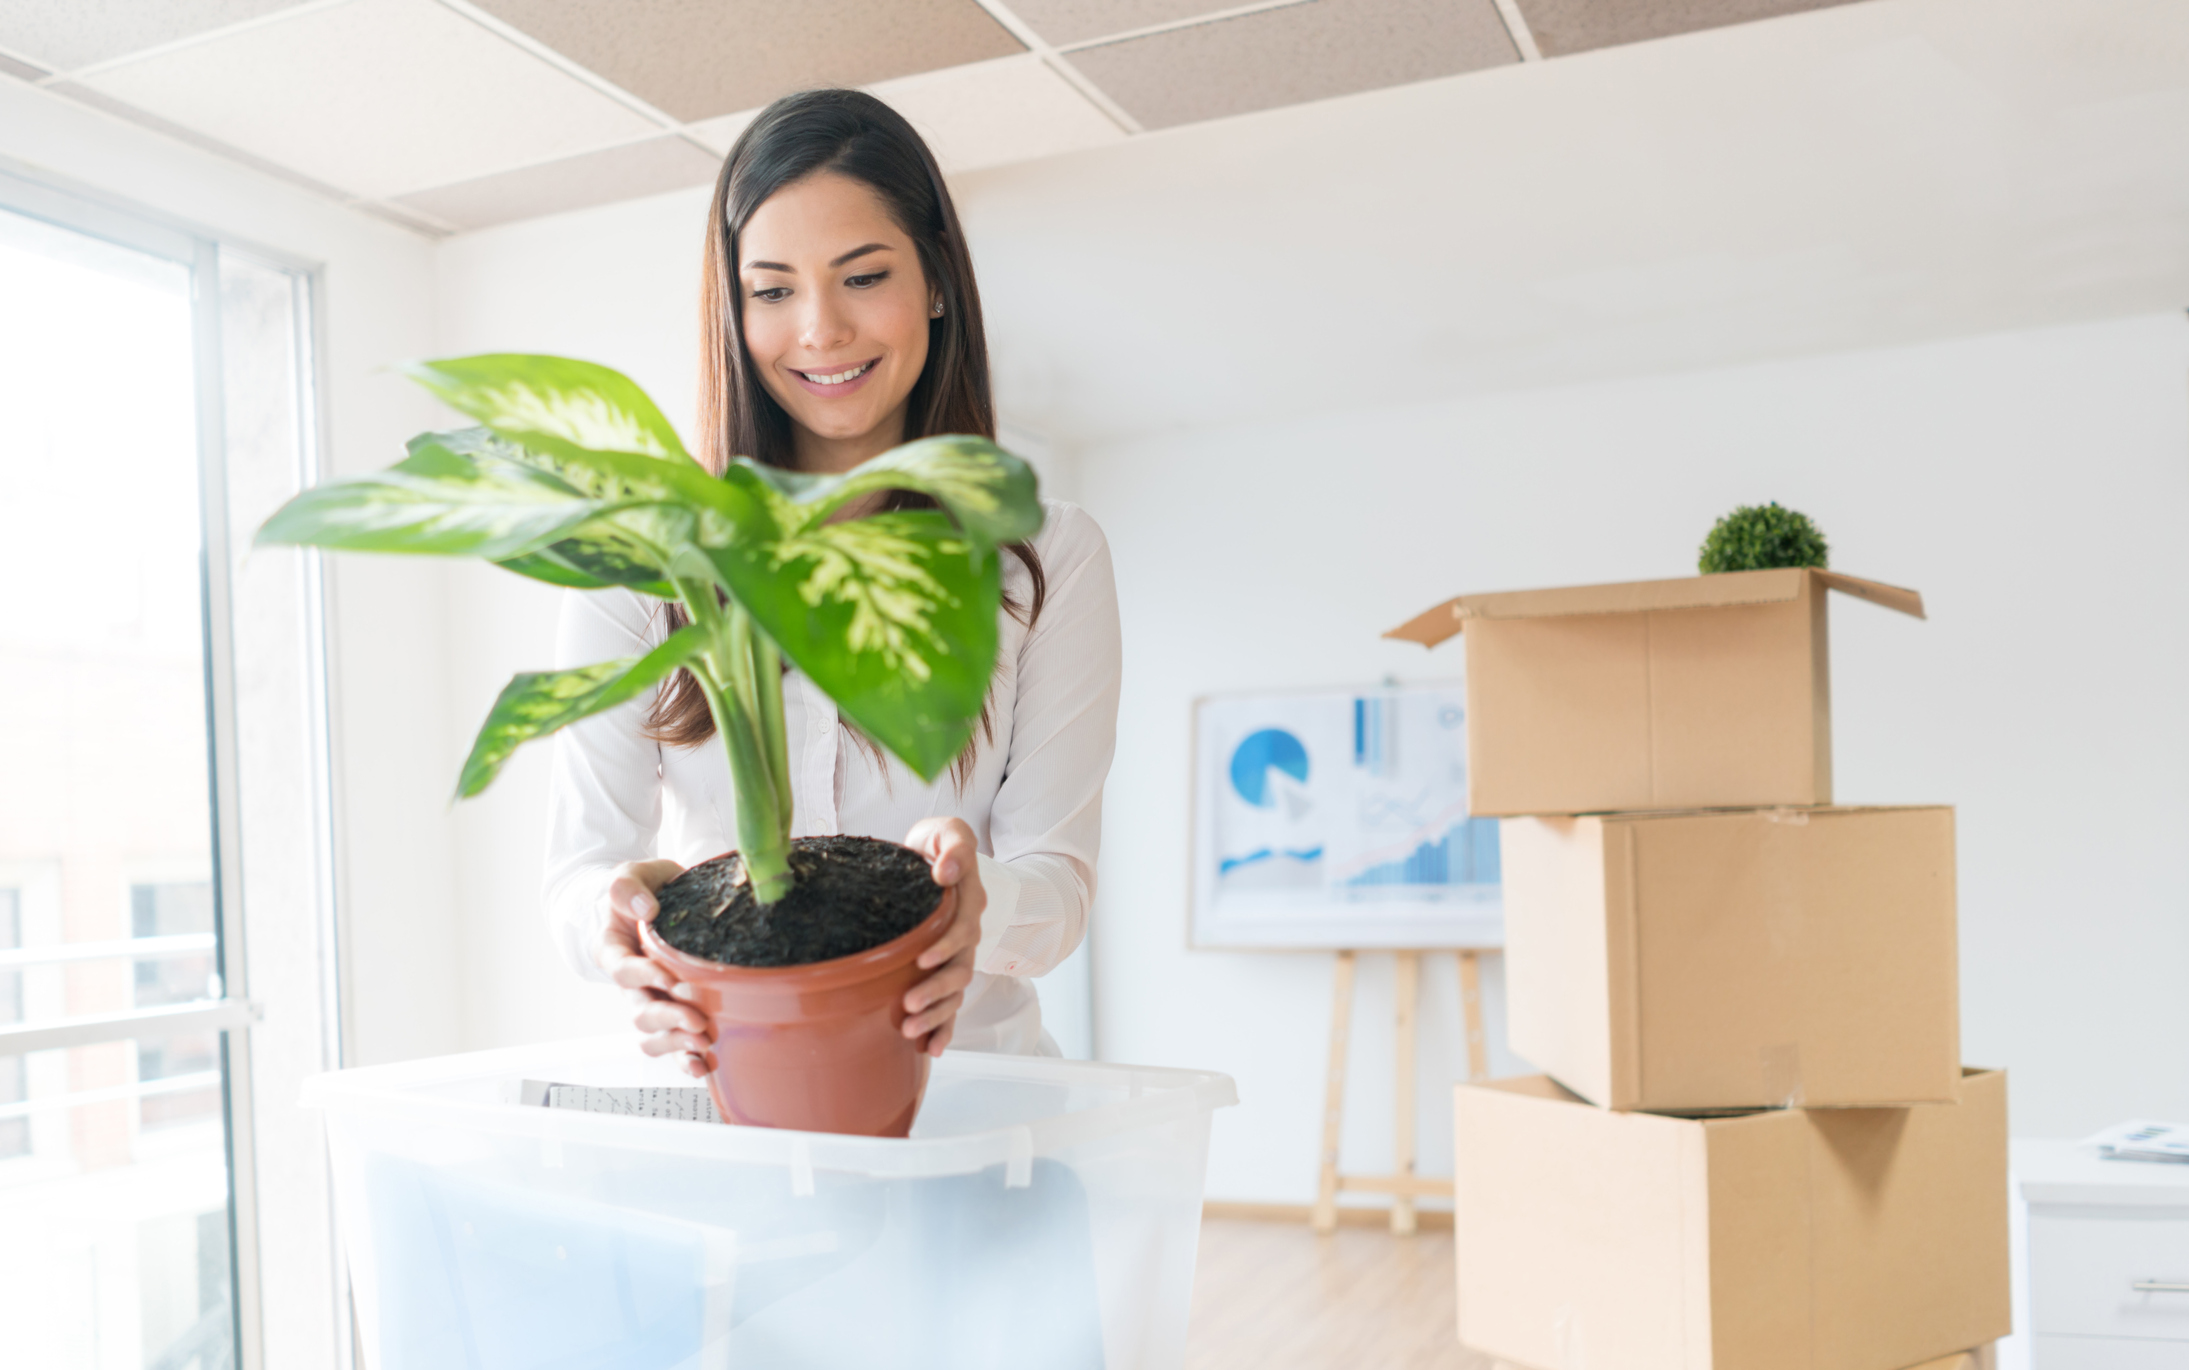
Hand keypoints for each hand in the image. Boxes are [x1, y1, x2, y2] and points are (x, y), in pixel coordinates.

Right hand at [594, 858, 714, 1077]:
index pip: (623, 970)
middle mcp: (629, 982)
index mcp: (613, 949)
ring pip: (651, 1035)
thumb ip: (628, 886)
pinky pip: (671, 1044)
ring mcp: (648, 999)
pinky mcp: (670, 1011)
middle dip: (668, 1018)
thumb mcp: (630, 874)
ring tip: (704, 1042)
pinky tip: (704, 1066)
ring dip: (676, 1043)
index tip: (670, 978)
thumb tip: (645, 909)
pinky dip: (684, 1060)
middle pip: (639, 1010)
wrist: (646, 904)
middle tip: (696, 1020)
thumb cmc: (638, 890)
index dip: (645, 977)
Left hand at [900, 817, 985, 1056]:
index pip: (963, 929)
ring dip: (936, 1014)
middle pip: (961, 969)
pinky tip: (931, 1050)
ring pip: (956, 992)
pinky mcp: (946, 969)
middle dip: (936, 991)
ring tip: (908, 1031)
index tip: (921, 959)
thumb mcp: (949, 832)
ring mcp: (959, 955)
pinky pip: (951, 1004)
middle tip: (907, 1006)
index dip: (945, 946)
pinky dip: (944, 1028)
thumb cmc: (939, 844)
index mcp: (969, 902)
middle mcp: (968, 933)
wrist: (938, 858)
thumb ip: (954, 847)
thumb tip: (946, 872)